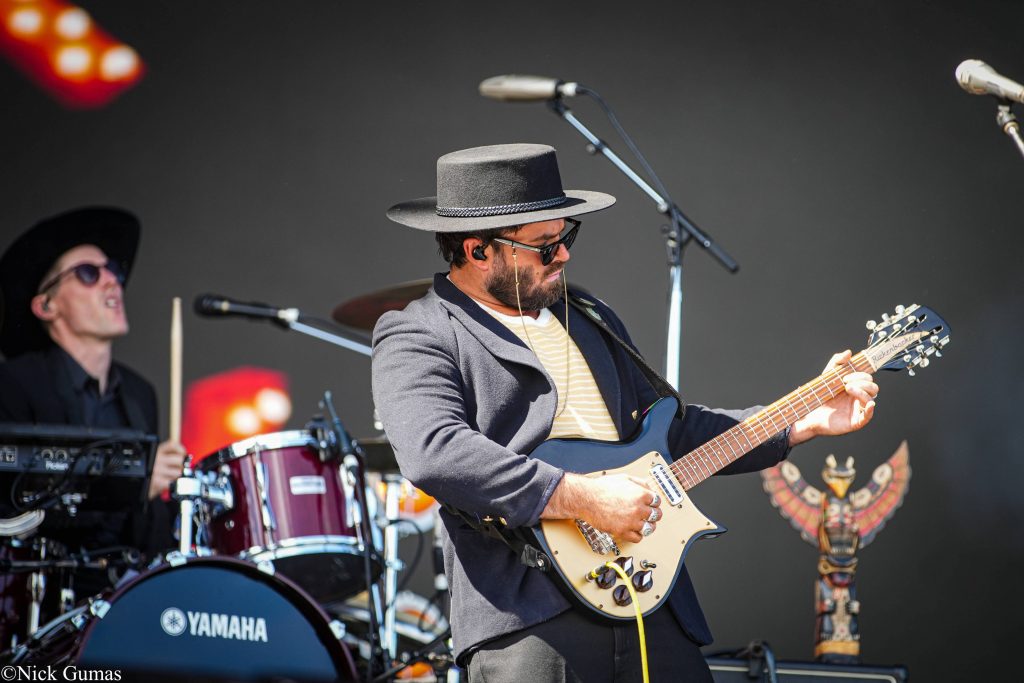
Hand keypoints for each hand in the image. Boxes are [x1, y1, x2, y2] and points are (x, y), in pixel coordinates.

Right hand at [148, 440, 186, 498]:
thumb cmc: (144, 474)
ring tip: (170, 479)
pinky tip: (168, 485)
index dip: (181, 449)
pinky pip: (173, 482)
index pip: (172, 445)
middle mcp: (156, 459)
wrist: (131, 487)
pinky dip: (173, 484)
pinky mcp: (157, 481)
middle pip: (179, 459)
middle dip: (181, 466)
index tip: (183, 455)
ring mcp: (157, 470)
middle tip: (178, 470)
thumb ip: (165, 457)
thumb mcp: (152, 461)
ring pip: (178, 472)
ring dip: (177, 477)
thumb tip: (182, 458)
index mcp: (155, 452)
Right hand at [542, 472, 661, 543]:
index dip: (654, 503)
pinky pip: (638, 538)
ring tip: (642, 523)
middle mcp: (638, 508)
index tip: (651, 505)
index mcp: (641, 494)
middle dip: (653, 514)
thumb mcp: (624, 478)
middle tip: (648, 514)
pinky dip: (637, 535)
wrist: (586, 499)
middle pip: (656, 515)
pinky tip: (633, 530)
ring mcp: (631, 521)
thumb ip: (639, 483)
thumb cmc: (601, 488)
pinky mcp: (623, 531)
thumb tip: (648, 488)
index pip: (657, 501)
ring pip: (649, 528)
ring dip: (647, 526)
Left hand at [790, 350, 878, 445]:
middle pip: (873, 387)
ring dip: (861, 391)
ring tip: (847, 388)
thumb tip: (849, 352)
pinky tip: (869, 404)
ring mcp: (858, 410)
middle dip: (862, 382)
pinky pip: (868, 416)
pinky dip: (870, 410)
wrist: (810, 412)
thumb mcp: (828, 375)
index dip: (861, 375)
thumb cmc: (821, 395)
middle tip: (845, 382)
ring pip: (871, 398)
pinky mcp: (855, 421)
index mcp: (856, 387)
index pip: (868, 378)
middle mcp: (859, 398)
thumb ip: (837, 362)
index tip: (846, 376)